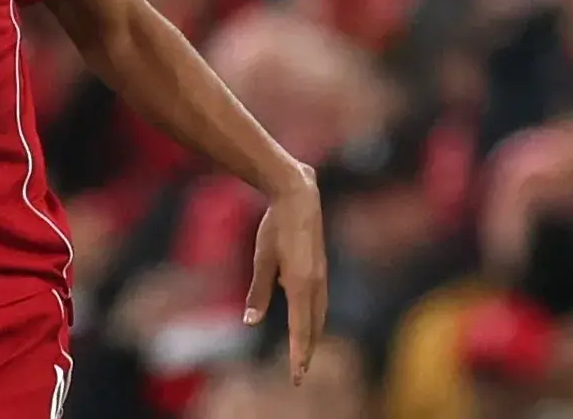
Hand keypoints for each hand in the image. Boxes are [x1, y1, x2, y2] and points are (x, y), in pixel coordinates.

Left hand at [245, 166, 326, 384]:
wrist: (299, 198)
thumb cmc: (276, 227)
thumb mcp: (262, 260)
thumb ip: (258, 292)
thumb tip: (250, 322)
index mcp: (301, 285)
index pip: (301, 329)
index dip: (298, 354)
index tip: (297, 375)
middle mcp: (316, 285)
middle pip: (313, 327)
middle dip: (307, 351)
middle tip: (299, 374)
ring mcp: (322, 277)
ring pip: (319, 315)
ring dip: (312, 336)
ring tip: (304, 353)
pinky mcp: (321, 270)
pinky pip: (320, 302)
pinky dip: (314, 318)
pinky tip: (305, 320)